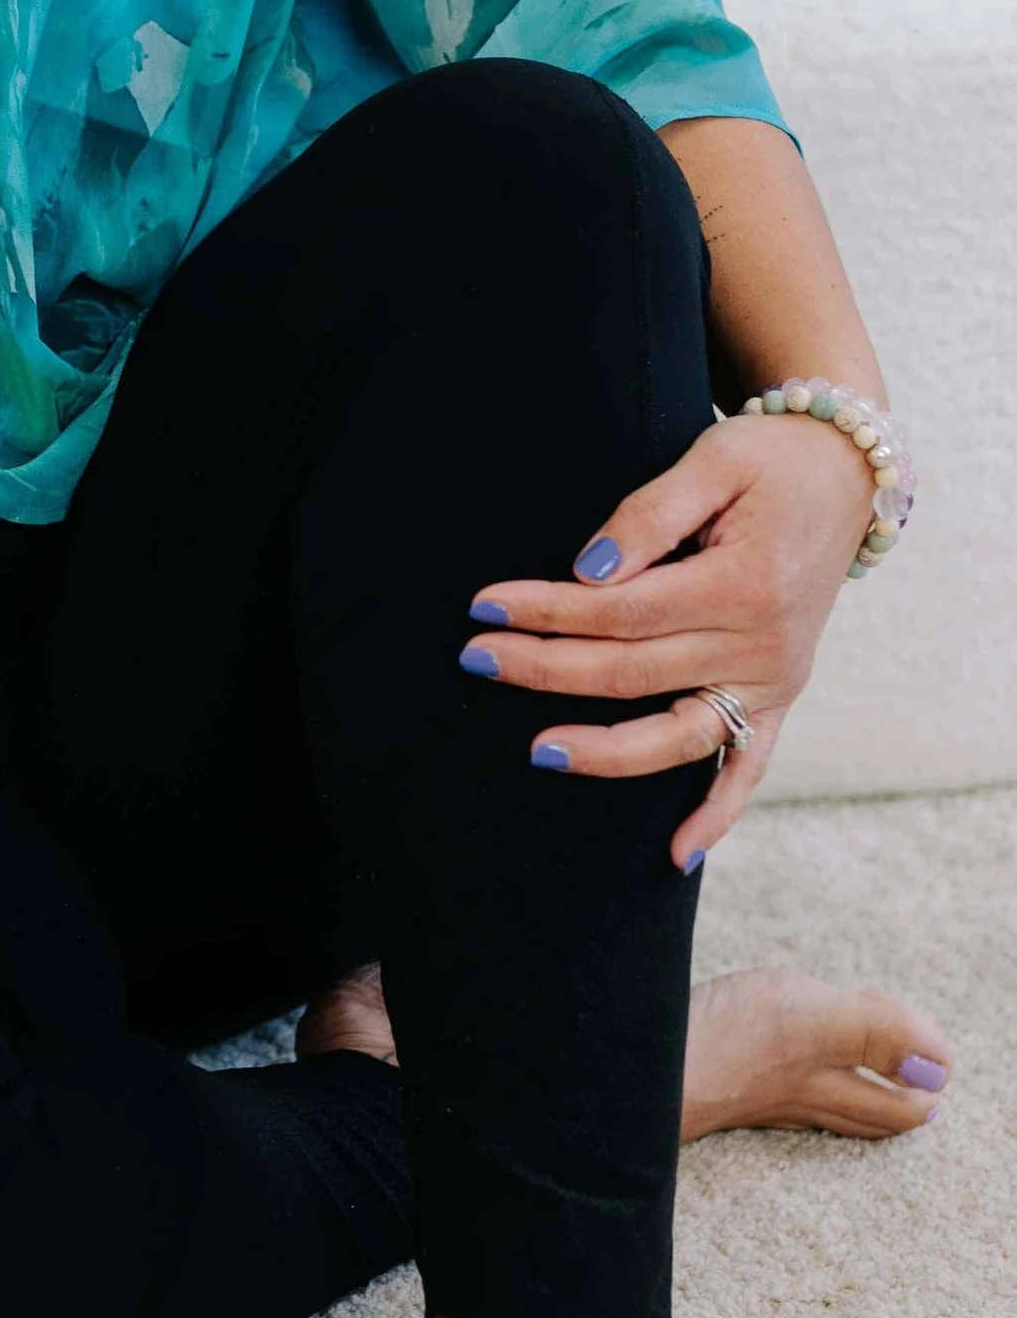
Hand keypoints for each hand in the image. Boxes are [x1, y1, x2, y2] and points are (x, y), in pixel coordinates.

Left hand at [461, 414, 876, 868]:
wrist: (844, 475)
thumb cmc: (767, 462)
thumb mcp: (712, 461)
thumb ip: (648, 516)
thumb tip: (586, 572)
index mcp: (743, 585)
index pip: (623, 612)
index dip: (549, 610)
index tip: (484, 606)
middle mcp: (762, 645)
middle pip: (634, 673)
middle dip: (546, 668)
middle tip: (472, 659)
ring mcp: (773, 680)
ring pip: (680, 735)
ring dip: (606, 751)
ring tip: (536, 751)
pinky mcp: (779, 697)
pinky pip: (749, 768)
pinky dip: (717, 813)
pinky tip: (676, 855)